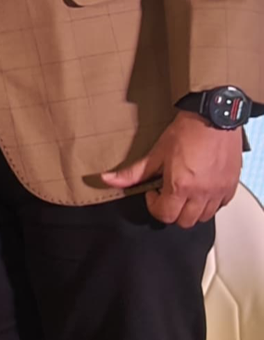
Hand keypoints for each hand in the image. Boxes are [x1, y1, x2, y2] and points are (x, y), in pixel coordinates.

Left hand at [101, 110, 242, 225]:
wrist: (212, 118)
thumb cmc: (186, 132)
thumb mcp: (156, 153)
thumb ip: (133, 172)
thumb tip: (109, 180)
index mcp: (181, 186)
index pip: (165, 215)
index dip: (154, 206)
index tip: (153, 192)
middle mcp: (202, 192)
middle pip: (184, 221)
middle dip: (172, 211)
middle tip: (167, 195)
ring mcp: (218, 191)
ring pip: (204, 217)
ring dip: (191, 210)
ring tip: (184, 192)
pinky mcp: (230, 186)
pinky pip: (220, 206)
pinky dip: (209, 204)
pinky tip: (201, 189)